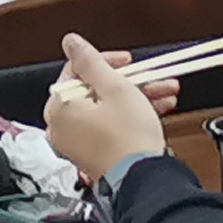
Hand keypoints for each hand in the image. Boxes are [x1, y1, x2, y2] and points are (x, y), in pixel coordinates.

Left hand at [44, 33, 165, 184]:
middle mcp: (62, 126)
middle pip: (94, 89)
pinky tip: (156, 108)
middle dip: (128, 81)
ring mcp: (77, 142)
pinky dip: (130, 115)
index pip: (77, 70)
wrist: (144, 179)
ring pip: (106, 107)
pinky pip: (109, 124)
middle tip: (148, 77)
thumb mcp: (114, 87)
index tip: (127, 61)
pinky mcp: (93, 152)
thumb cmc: (128, 138)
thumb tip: (71, 42)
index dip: (106, 61)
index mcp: (59, 107)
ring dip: (136, 96)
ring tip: (163, 92)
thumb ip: (91, 61)